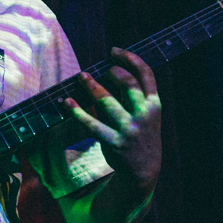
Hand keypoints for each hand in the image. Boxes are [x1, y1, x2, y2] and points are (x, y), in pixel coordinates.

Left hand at [65, 47, 161, 191]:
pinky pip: (92, 124)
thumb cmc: (141, 136)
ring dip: (91, 85)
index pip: (146, 74)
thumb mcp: (147, 115)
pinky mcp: (114, 143)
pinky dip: (77, 111)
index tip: (114, 51)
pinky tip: (67, 102)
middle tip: (99, 71)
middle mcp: (144, 115)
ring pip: (107, 100)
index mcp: (154, 105)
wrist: (144, 171)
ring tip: (81, 77)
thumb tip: (108, 71)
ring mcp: (129, 129)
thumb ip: (135, 97)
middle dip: (111, 72)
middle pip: (126, 83)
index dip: (130, 58)